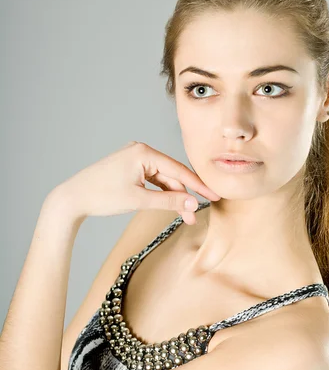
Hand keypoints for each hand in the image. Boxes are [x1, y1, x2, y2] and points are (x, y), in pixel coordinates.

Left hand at [50, 141, 220, 224]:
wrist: (72, 198)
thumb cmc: (101, 196)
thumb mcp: (138, 200)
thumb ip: (168, 202)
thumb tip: (192, 204)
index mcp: (143, 152)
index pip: (178, 170)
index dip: (198, 185)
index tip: (214, 195)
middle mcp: (140, 151)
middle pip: (171, 175)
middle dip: (183, 197)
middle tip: (193, 217)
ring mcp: (135, 158)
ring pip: (163, 179)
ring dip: (173, 197)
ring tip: (183, 216)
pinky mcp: (130, 168)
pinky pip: (152, 180)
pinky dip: (161, 193)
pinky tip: (170, 205)